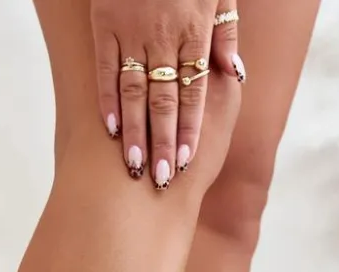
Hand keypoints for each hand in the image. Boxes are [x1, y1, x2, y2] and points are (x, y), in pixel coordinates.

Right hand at [91, 1, 243, 187]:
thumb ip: (226, 31)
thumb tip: (234, 74)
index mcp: (194, 29)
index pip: (192, 90)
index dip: (188, 128)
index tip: (185, 161)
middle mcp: (163, 35)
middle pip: (163, 99)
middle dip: (162, 142)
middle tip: (160, 180)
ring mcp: (131, 31)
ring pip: (133, 91)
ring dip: (134, 132)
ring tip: (134, 167)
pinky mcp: (104, 24)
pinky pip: (105, 69)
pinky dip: (107, 100)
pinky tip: (112, 131)